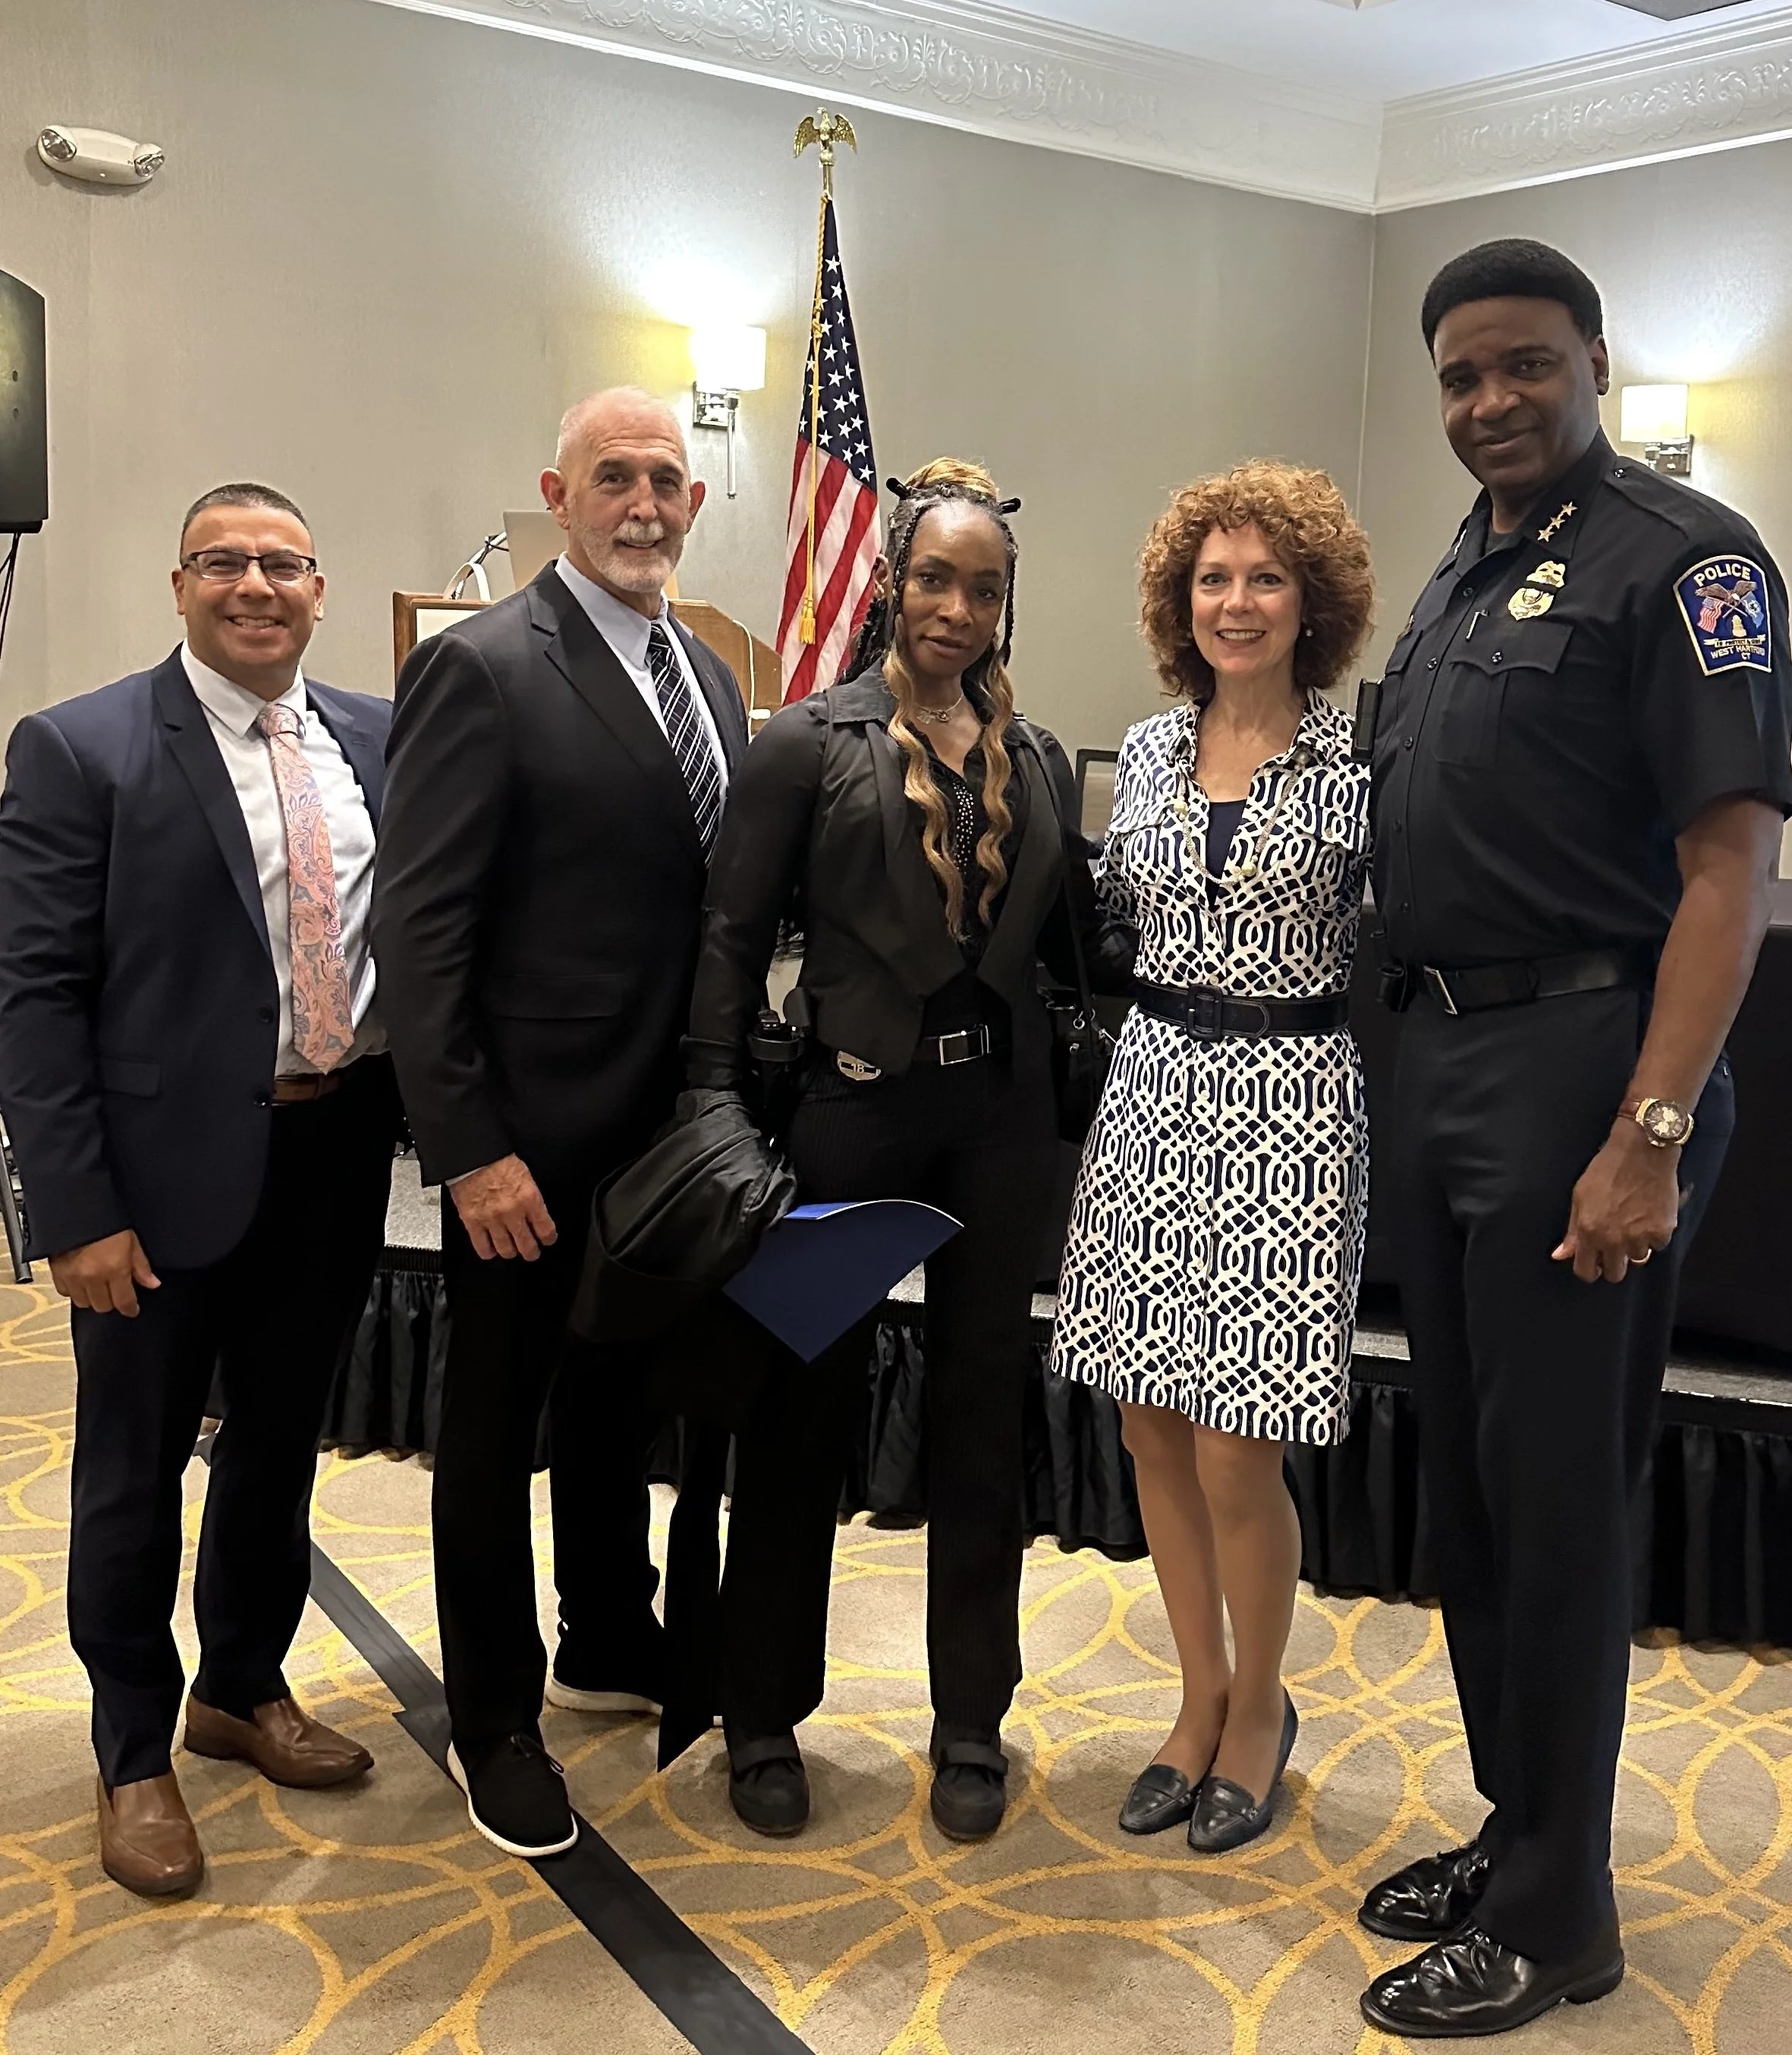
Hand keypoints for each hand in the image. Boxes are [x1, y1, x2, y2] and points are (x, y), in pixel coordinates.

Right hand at [49, 1229, 160, 1316]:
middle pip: (103, 1306)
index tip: (132, 1310)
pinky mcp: (57, 1272)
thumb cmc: (108, 1221)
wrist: (78, 1208)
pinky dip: (74, 1290)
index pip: (124, 1302)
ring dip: (93, 1298)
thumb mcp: (132, 1241)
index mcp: (114, 1269)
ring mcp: (73, 1276)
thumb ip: (141, 1266)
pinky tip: (81, 1281)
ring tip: (98, 1285)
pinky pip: (65, 1293)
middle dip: (112, 1301)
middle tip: (116, 1291)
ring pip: (83, 1303)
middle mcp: (92, 1276)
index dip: (130, 1309)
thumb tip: (152, 1284)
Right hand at [449, 1154, 557, 1260]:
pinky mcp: (472, 1222)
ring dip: (511, 1252)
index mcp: (530, 1198)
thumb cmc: (498, 1161)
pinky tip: (491, 1250)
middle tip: (531, 1251)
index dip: (548, 1238)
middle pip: (527, 1245)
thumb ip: (531, 1198)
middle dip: (531, 1252)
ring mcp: (492, 1219)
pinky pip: (482, 1247)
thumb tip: (536, 1215)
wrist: (473, 1156)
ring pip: (506, 1250)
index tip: (547, 1240)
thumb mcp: (526, 1176)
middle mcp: (513, 1212)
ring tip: (511, 1250)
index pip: (546, 1230)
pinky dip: (488, 1252)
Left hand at [1552, 1124, 1682, 1283]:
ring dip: (1635, 1246)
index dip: (1590, 1269)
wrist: (1642, 1152)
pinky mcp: (1663, 1231)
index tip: (1594, 1262)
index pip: (1586, 1272)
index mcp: (1590, 1232)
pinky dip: (1655, 1235)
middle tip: (1615, 1245)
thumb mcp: (1580, 1197)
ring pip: (1638, 1259)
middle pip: (1615, 1274)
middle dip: (1613, 1263)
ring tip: (1634, 1222)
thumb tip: (1559, 1256)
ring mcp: (1641, 1238)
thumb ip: (1572, 1230)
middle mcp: (1615, 1240)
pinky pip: (1658, 1245)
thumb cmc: (1606, 1170)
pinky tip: (1650, 1215)